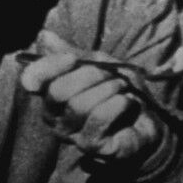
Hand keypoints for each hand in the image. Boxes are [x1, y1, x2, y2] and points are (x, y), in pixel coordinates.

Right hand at [19, 33, 165, 163]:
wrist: (149, 119)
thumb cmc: (119, 92)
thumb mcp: (98, 65)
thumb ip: (71, 53)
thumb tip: (43, 35)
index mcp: (52, 95)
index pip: (32, 80)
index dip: (49, 67)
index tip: (72, 58)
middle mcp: (55, 117)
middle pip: (58, 91)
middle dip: (90, 76)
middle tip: (112, 76)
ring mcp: (72, 135)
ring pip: (80, 105)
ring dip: (108, 89)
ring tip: (123, 89)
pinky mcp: (92, 146)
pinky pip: (99, 118)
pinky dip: (118, 104)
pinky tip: (127, 104)